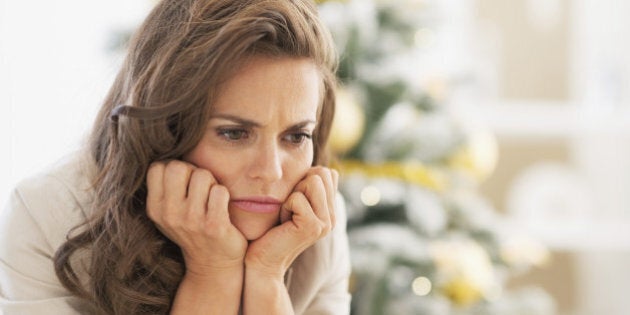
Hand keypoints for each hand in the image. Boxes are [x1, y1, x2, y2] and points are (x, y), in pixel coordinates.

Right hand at [146, 160, 246, 275]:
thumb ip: (166, 185)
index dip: (175, 168)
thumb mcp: (170, 210)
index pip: (158, 167)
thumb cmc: (193, 228)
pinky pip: (220, 191)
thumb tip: (168, 150)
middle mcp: (169, 214)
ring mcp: (191, 221)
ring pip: (202, 175)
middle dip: (194, 171)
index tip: (185, 183)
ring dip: (212, 183)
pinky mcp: (213, 225)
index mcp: (155, 208)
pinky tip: (222, 208)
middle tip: (201, 189)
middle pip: (178, 166)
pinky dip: (224, 195)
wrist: (213, 264)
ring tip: (211, 199)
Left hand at [244, 166, 338, 277]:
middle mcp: (332, 216)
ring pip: (312, 181)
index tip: (294, 203)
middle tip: (290, 210)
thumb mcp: (293, 202)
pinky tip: (283, 223)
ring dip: (292, 195)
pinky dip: (285, 207)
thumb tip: (320, 168)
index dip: (304, 180)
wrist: (263, 260)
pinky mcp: (313, 226)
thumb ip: (308, 187)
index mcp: (330, 210)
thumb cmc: (271, 229)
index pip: (327, 173)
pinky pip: (297, 198)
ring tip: (287, 216)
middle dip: (298, 186)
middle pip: (321, 173)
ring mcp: (325, 222)